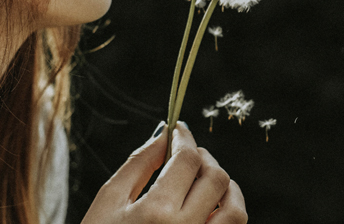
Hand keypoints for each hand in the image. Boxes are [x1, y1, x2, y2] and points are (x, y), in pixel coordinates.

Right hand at [81, 122, 247, 223]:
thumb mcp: (109, 201)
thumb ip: (138, 163)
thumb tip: (164, 134)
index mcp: (156, 213)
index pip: (187, 160)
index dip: (185, 138)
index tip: (179, 130)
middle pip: (216, 179)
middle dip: (204, 159)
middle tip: (187, 155)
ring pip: (235, 210)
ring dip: (225, 188)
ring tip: (204, 180)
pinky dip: (227, 213)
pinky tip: (207, 206)